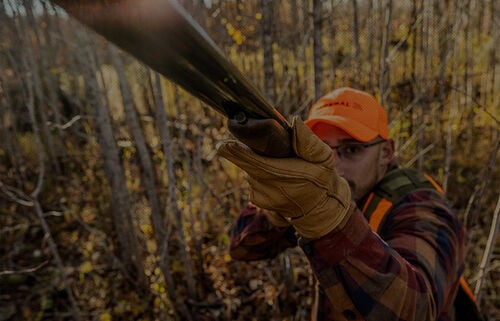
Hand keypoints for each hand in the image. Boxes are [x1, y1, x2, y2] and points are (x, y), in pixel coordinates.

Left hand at [217, 116, 352, 238]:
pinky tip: (271, 174)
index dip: (239, 154)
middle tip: (237, 142)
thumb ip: (308, 141)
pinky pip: (251, 179)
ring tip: (274, 162)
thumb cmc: (321, 177)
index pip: (258, 164)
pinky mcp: (257, 201)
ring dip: (254, 162)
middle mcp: (272, 189)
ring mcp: (263, 197)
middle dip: (242, 152)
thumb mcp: (323, 157)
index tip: (224, 144)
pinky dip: (257, 173)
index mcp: (289, 176)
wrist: (319, 207)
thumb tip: (295, 122)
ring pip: (249, 171)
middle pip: (248, 165)